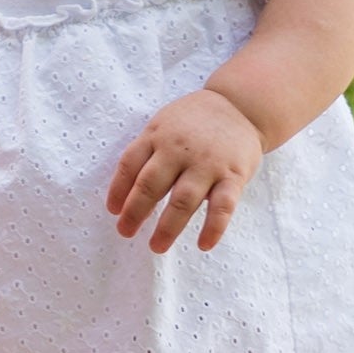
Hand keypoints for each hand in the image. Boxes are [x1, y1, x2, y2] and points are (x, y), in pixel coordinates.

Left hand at [105, 89, 262, 252]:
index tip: (112, 211)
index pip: (129, 165)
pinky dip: (213, 228)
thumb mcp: (162, 125)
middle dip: (135, 212)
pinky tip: (203, 245)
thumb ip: (146, 152)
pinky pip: (223, 206)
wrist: (241, 106)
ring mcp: (207, 164)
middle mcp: (179, 150)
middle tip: (125, 232)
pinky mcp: (234, 176)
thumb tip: (124, 190)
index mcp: (156, 136)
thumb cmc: (193, 121)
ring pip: (183, 200)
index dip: (117, 190)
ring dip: (168, 227)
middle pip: (151, 185)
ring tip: (156, 246)